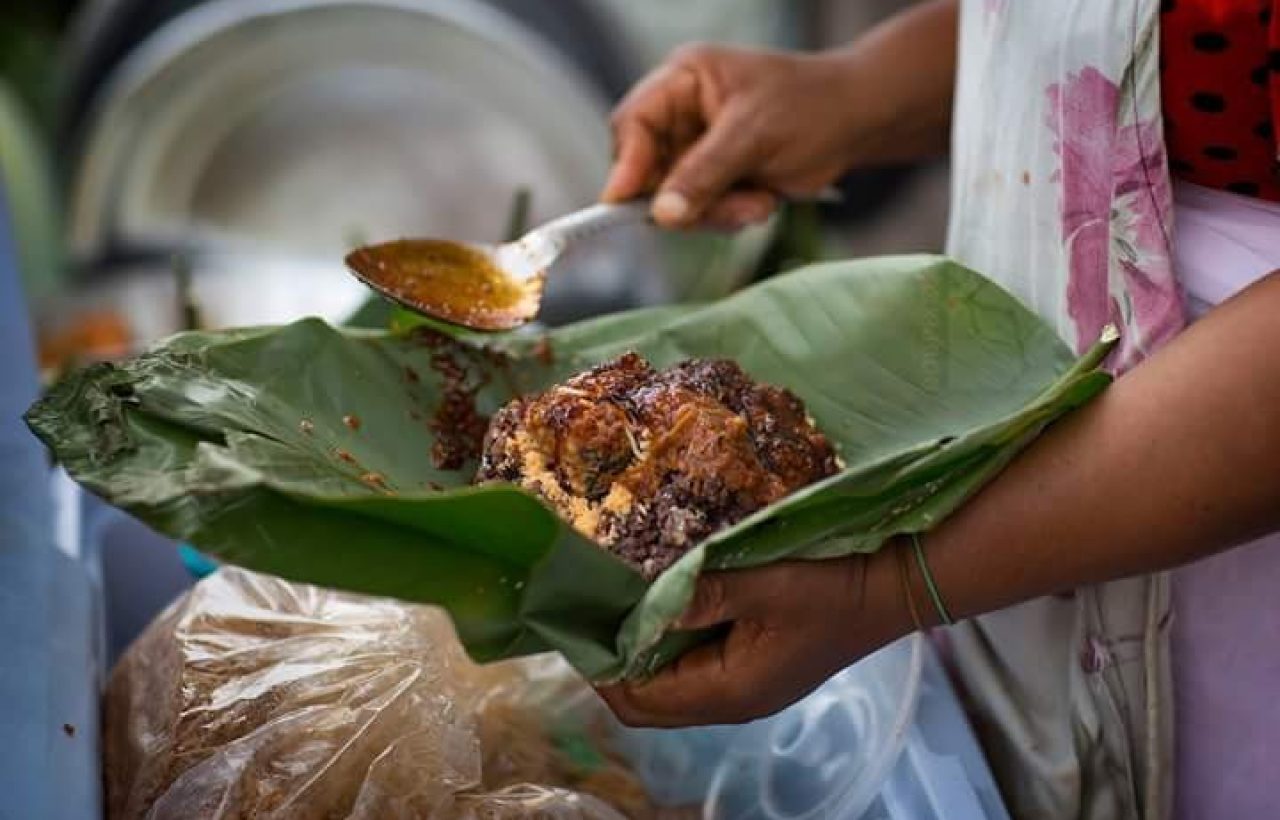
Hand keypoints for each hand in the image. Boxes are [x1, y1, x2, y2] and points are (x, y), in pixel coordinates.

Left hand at [597, 547, 912, 726]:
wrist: (892, 588)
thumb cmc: (832, 587)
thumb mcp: (766, 584)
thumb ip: (703, 595)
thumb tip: (642, 604)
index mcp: (729, 691)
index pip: (640, 701)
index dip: (602, 671)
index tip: (577, 626)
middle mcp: (732, 702)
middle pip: (650, 706)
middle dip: (615, 669)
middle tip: (591, 618)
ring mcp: (746, 690)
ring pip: (671, 690)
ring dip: (642, 659)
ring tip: (620, 610)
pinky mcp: (757, 672)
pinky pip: (695, 673)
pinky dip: (670, 651)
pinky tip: (665, 611)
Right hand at [600, 44, 863, 229]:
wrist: (857, 122)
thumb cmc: (811, 106)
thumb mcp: (754, 135)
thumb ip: (704, 173)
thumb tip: (662, 215)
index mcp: (684, 79)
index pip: (633, 122)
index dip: (626, 165)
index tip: (622, 204)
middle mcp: (682, 113)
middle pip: (647, 170)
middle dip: (685, 198)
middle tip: (724, 210)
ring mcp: (696, 148)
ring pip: (673, 200)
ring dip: (714, 212)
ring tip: (758, 203)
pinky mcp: (714, 178)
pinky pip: (699, 212)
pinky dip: (729, 217)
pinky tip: (762, 202)